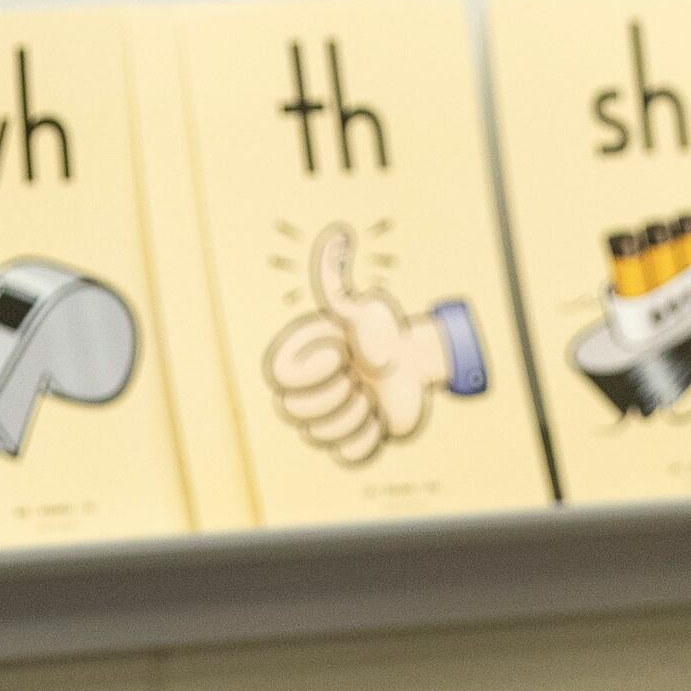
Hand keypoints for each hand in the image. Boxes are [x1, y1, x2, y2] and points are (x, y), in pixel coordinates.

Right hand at [262, 226, 473, 463]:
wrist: (410, 361)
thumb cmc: (379, 331)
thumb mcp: (360, 306)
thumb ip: (339, 279)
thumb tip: (338, 235)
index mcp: (296, 362)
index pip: (281, 380)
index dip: (312, 371)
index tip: (340, 355)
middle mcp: (302, 396)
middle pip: (298, 413)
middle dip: (337, 393)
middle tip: (358, 378)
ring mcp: (323, 423)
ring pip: (323, 436)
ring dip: (357, 413)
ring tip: (370, 395)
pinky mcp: (347, 446)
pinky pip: (348, 455)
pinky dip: (371, 436)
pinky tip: (379, 416)